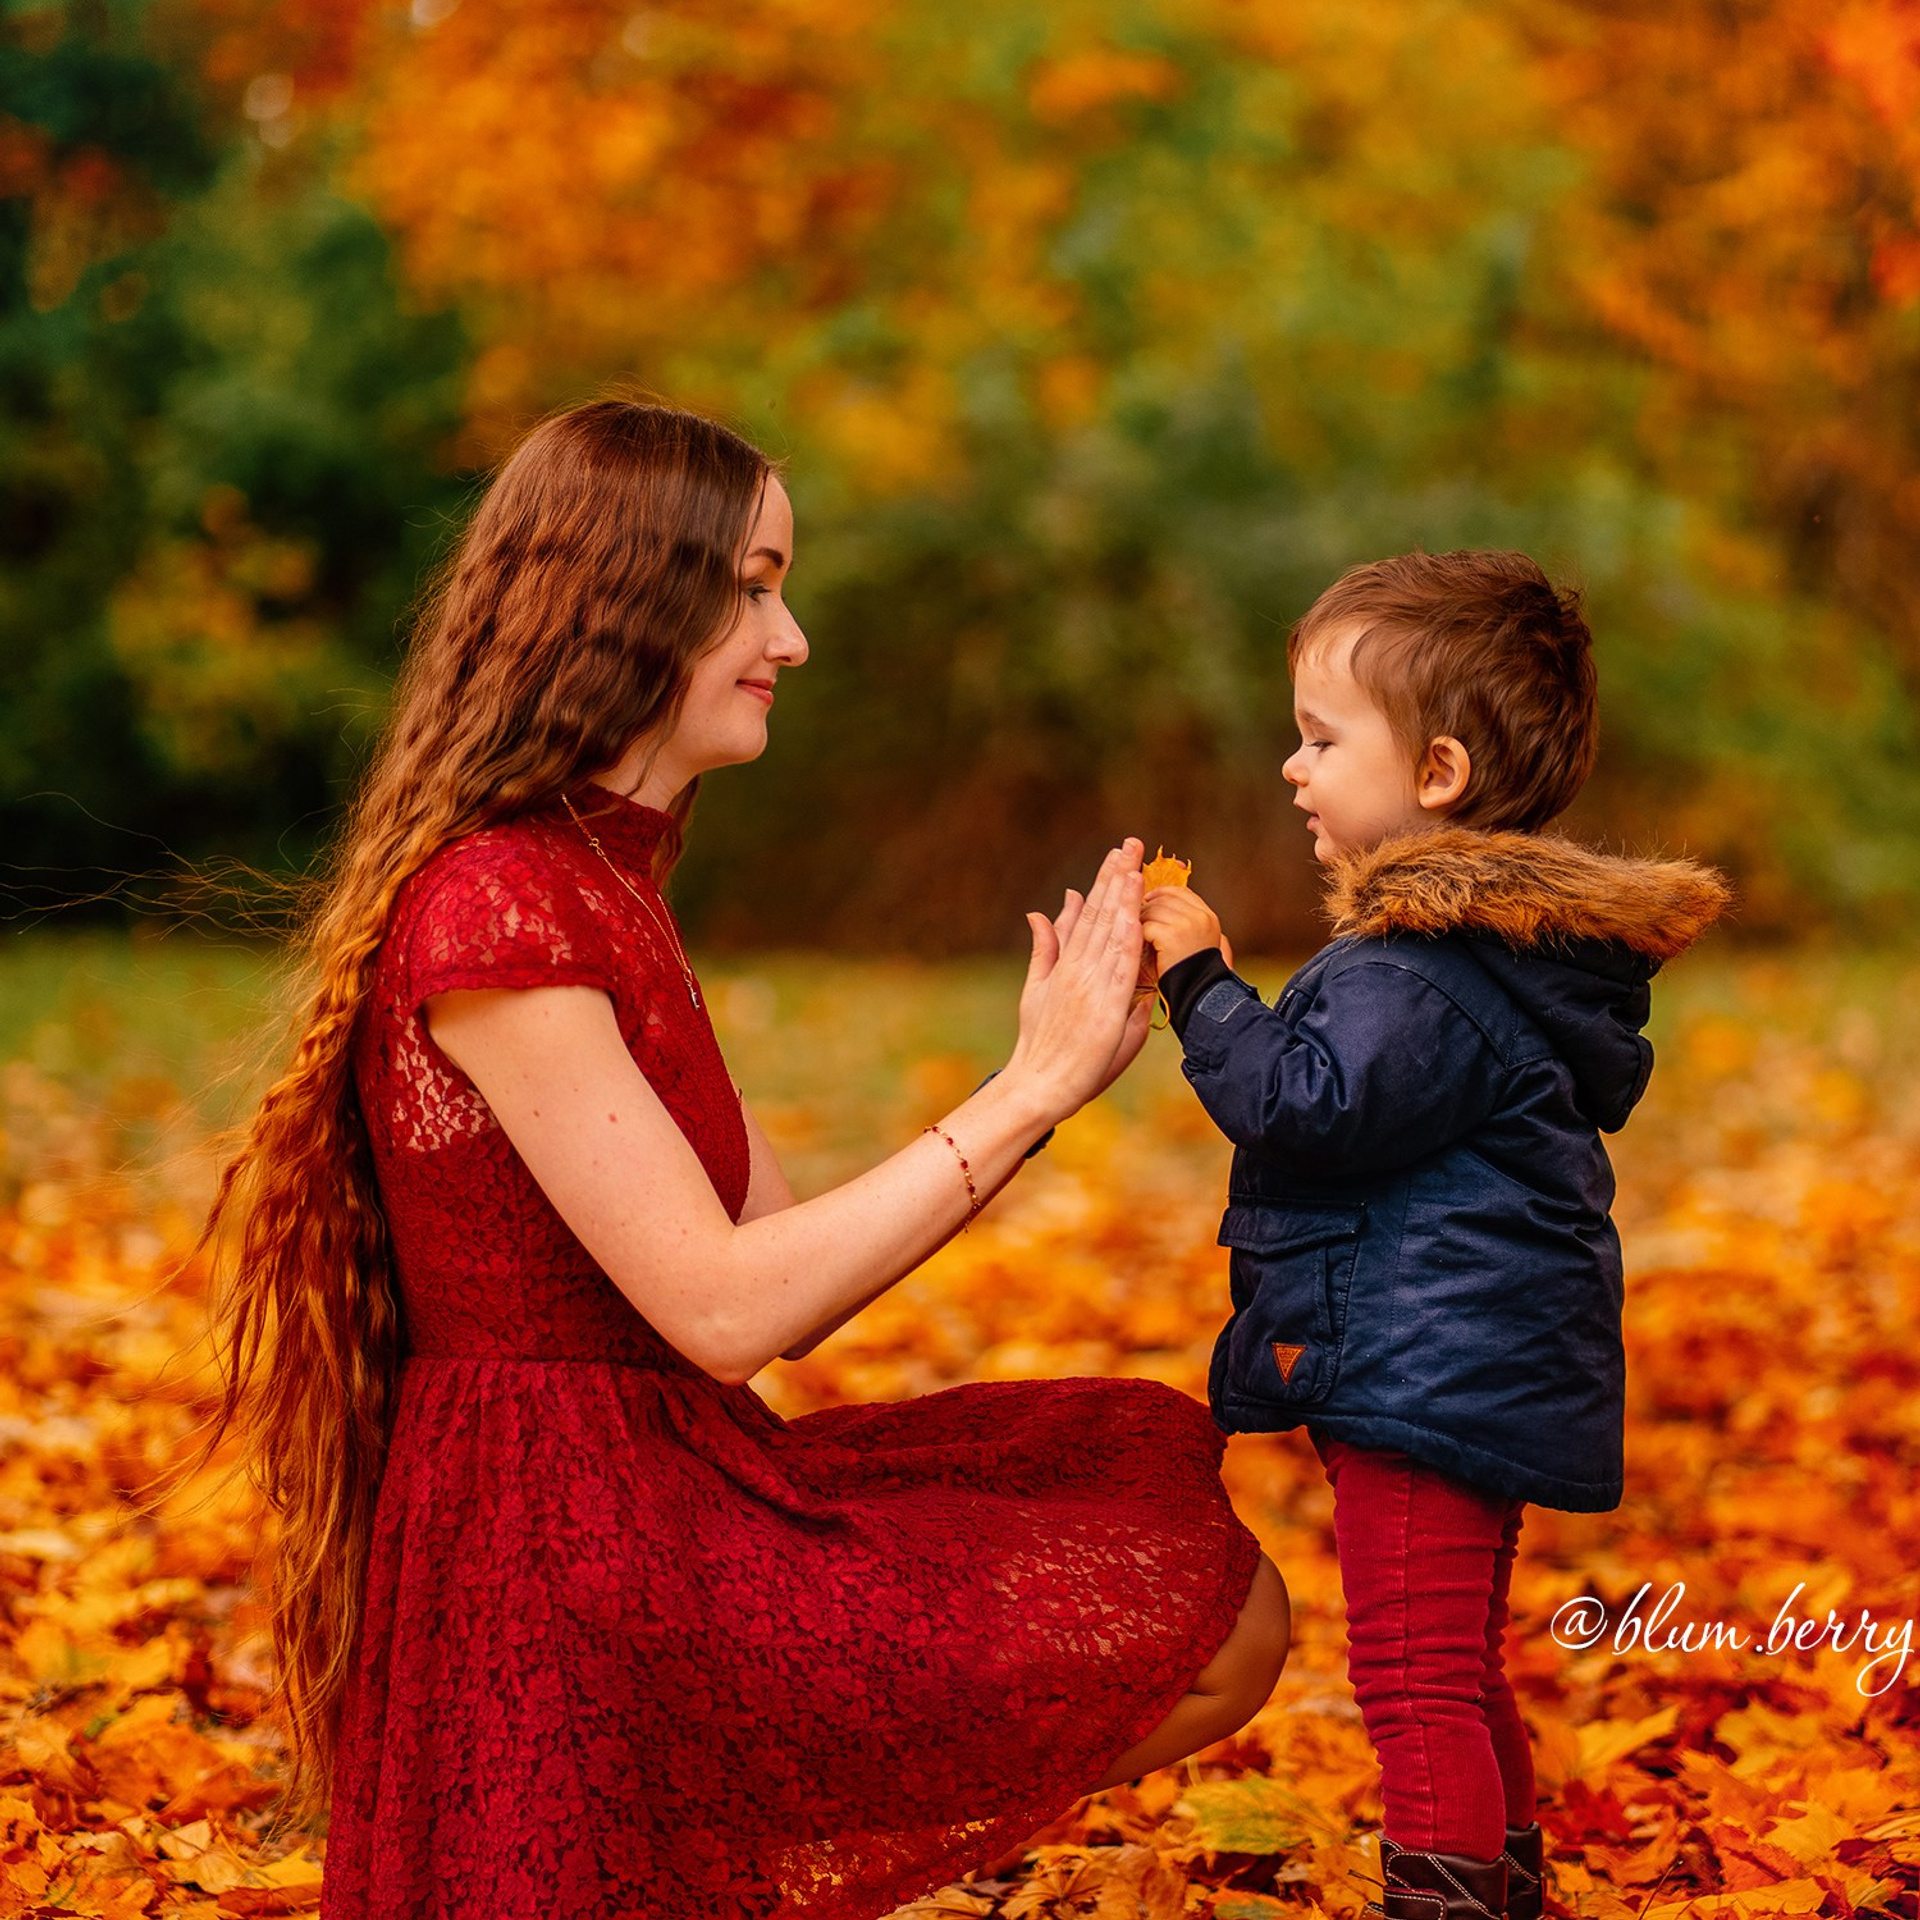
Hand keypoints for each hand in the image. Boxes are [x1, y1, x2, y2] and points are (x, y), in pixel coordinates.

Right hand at [1006, 840, 1146, 1118]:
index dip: (1105, 882)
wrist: (1038, 1083)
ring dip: (1125, 900)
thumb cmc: (1041, 1042)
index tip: (1118, 855)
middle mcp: (1077, 969)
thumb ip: (1044, 948)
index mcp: (1066, 964)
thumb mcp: (1036, 988)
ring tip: (1136, 868)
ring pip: (1111, 935)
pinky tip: (1134, 917)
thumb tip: (1040, 911)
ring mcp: (1090, 988)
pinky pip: (1120, 970)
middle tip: (1132, 844)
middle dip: (1118, 877)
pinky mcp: (1105, 1009)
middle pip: (1101, 915)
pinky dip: (1126, 942)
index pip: (1089, 914)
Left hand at [1141, 886, 1227, 973]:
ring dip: (1141, 922)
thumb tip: (1158, 901)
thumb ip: (1187, 922)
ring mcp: (1188, 924)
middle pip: (1165, 898)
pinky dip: (1139, 935)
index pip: (1182, 892)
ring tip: (1137, 935)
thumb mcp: (1197, 942)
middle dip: (1148, 908)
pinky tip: (1140, 945)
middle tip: (1137, 920)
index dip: (1162, 893)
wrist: (1197, 994)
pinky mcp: (1172, 935)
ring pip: (1153, 910)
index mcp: (1208, 917)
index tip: (1149, 899)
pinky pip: (1146, 925)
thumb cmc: (1192, 973)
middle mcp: (1200, 917)